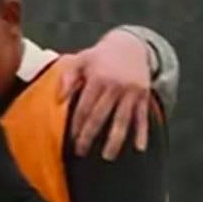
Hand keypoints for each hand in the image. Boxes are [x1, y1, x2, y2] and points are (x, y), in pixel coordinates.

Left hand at [59, 28, 152, 159]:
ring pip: (122, 120)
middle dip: (89, 136)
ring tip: (108, 156)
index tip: (70, 139)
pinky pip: (142, 117)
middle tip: (80, 152)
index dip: (76, 124)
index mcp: (97, 78)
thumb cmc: (100, 56)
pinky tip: (139, 148)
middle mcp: (115, 86)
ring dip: (115, 140)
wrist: (131, 44)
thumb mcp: (81, 59)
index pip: (84, 107)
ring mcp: (131, 92)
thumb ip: (68, 77)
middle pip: (100, 116)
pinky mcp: (143, 95)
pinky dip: (142, 132)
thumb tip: (59, 99)